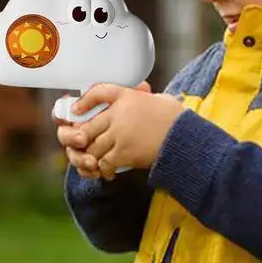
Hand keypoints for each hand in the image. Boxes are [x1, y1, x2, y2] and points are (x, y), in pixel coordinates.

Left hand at [60, 83, 183, 177]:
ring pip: (93, 146)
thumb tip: (143, 90)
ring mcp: (119, 134)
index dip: (83, 102)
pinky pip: (103, 162)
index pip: (97, 92)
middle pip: (88, 125)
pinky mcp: (123, 153)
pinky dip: (103, 169)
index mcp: (127, 96)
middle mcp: (118, 114)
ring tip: (95, 161)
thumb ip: (144, 95)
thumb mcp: (158, 99)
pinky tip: (109, 172)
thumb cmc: (176, 119)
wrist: (185, 139)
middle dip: (81, 137)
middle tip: (82, 145)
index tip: (76, 110)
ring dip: (91, 156)